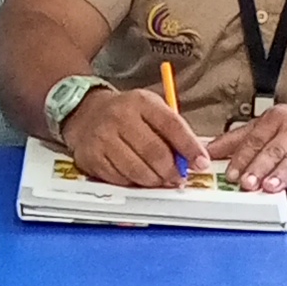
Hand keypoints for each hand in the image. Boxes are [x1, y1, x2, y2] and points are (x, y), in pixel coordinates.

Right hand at [61, 84, 209, 187]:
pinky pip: (120, 179)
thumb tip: (193, 159)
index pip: (172, 126)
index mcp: (141, 102)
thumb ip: (173, 131)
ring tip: (160, 180)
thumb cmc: (125, 114)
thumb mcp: (151, 109)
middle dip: (172, 171)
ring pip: (138, 170)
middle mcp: (120, 117)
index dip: (190, 147)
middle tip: (179, 178)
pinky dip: (134, 183)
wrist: (85, 113)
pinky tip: (138, 177)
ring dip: (155, 181)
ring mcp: (103, 138)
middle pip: (155, 153)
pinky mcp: (92, 157)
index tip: (201, 163)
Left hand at [211, 98, 286, 200]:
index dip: (241, 157)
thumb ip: (243, 137)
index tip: (229, 174)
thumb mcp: (276, 124)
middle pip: (274, 150)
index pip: (256, 138)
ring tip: (269, 188)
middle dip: (258, 168)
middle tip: (245, 184)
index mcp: (279, 118)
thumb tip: (210, 149)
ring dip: (281, 175)